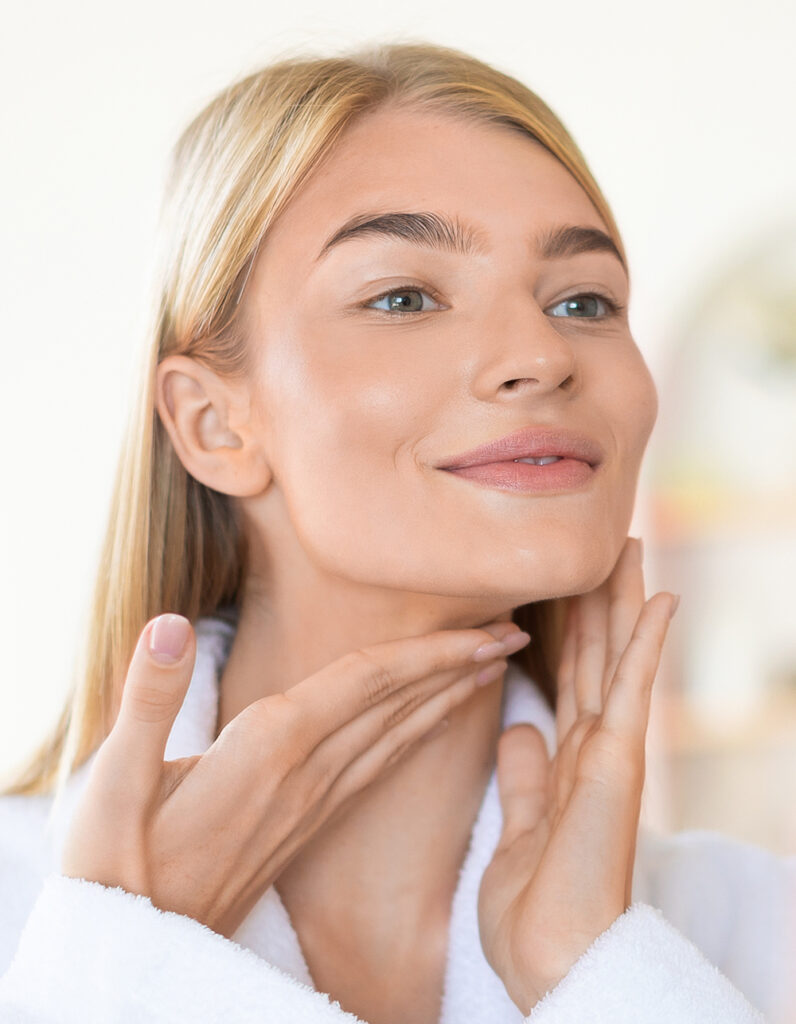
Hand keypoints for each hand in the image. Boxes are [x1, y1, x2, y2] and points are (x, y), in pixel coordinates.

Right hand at [61, 613, 529, 939]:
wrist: (142, 953)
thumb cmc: (120, 865)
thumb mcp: (115, 782)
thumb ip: (149, 699)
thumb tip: (169, 626)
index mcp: (272, 748)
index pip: (369, 682)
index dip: (430, 649)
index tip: (487, 626)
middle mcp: (307, 773)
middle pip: (399, 704)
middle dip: (460, 664)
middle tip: (517, 631)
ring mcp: (313, 803)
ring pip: (398, 736)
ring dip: (448, 696)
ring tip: (489, 667)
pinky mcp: (307, 824)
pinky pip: (379, 767)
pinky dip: (414, 734)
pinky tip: (426, 725)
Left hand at [477, 536, 678, 1013]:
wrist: (552, 960)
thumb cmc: (536, 907)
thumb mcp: (520, 825)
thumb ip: (526, 775)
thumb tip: (521, 726)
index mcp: (569, 761)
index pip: (567, 677)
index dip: (567, 628)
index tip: (567, 585)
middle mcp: (593, 749)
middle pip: (594, 657)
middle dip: (598, 601)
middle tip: (609, 546)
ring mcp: (609, 754)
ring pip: (615, 658)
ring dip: (623, 602)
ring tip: (632, 549)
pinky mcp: (617, 764)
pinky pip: (632, 689)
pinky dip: (648, 642)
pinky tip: (662, 598)